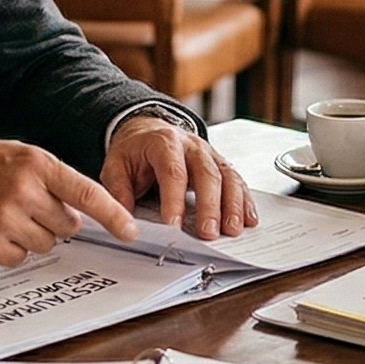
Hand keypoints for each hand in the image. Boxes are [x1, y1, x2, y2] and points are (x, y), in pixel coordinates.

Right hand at [0, 139, 137, 266]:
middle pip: (68, 225)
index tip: (131, 231)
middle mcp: (24, 190)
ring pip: (46, 244)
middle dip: (53, 221)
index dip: (114, 215)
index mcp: (36, 163)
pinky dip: (9, 249)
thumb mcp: (15, 156)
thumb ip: (50, 180)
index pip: (87, 193)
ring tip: (2, 215)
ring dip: (31, 235)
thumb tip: (81, 214)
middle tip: (25, 206)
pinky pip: (19, 258)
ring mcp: (5, 219)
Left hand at [102, 115, 259, 240]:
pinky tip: (248, 220)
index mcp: (164, 142)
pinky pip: (237, 181)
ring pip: (227, 177)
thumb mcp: (116, 166)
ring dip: (232, 205)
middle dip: (210, 205)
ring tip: (232, 230)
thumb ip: (119, 193)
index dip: (174, 200)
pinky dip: (245, 201)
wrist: (148, 130)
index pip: (172, 172)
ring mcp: (210, 154)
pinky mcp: (220, 164)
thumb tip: (124, 222)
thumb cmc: (134, 151)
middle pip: (206, 174)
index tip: (173, 226)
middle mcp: (191, 145)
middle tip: (208, 233)